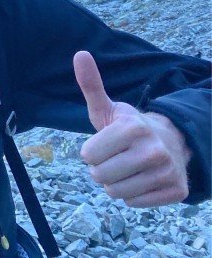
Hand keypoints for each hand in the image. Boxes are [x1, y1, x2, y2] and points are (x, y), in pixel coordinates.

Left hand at [74, 50, 191, 206]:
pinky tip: (142, 179)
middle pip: (100, 176)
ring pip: (117, 193)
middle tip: (116, 157)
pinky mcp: (176, 190)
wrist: (171, 141)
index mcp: (132, 128)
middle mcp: (153, 150)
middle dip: (101, 169)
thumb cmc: (129, 127)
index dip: (91, 151)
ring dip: (116, 184)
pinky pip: (134, 203)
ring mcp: (168, 172)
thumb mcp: (107, 108)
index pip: (88, 156)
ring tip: (128, 168)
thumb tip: (80, 54)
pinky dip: (133, 195)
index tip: (105, 143)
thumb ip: (91, 85)